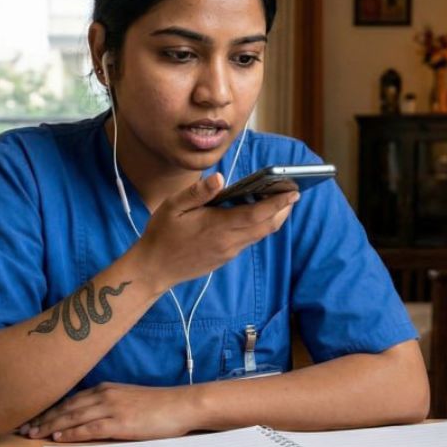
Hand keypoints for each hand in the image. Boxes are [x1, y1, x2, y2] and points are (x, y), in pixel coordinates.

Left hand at [20, 382, 200, 441]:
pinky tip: (57, 439)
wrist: (181, 404)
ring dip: (50, 426)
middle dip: (42, 418)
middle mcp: (104, 395)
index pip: (69, 399)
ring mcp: (111, 408)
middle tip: (23, 427)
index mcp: (104, 389)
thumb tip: (89, 416)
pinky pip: (89, 428)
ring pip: (73, 417)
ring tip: (33, 434)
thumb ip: (108, 404)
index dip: (49, 409)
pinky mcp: (120, 423)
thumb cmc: (158, 405)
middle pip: (66, 407)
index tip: (32, 417)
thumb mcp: (128, 399)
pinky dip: (71, 433)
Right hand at [134, 174, 298, 291]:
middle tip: (292, 192)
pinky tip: (254, 214)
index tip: (293, 190)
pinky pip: (248, 240)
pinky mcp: (225, 257)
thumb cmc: (161, 234)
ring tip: (279, 200)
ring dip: (273, 218)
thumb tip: (219, 178)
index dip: (278, 202)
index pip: (257, 213)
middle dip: (283, 209)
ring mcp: (228, 251)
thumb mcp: (173, 206)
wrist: (154, 269)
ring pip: (260, 234)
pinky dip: (258, 226)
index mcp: (218, 226)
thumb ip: (198, 192)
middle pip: (267, 226)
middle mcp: (229, 241)